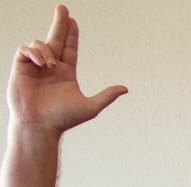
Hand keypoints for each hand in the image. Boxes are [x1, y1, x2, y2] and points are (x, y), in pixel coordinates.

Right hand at [9, 6, 124, 133]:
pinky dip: (34, 52)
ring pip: (41, 44)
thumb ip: (106, 96)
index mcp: (66, 73)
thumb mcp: (90, 107)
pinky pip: (25, 49)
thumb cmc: (63, 119)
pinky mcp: (21, 67)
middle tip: (62, 8)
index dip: (71, 34)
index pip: (70, 48)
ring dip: (47, 50)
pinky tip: (42, 63)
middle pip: (55, 38)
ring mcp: (36, 66)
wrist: (40, 125)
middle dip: (59, 22)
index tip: (73, 21)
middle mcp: (51, 67)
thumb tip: (125, 88)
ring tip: (50, 65)